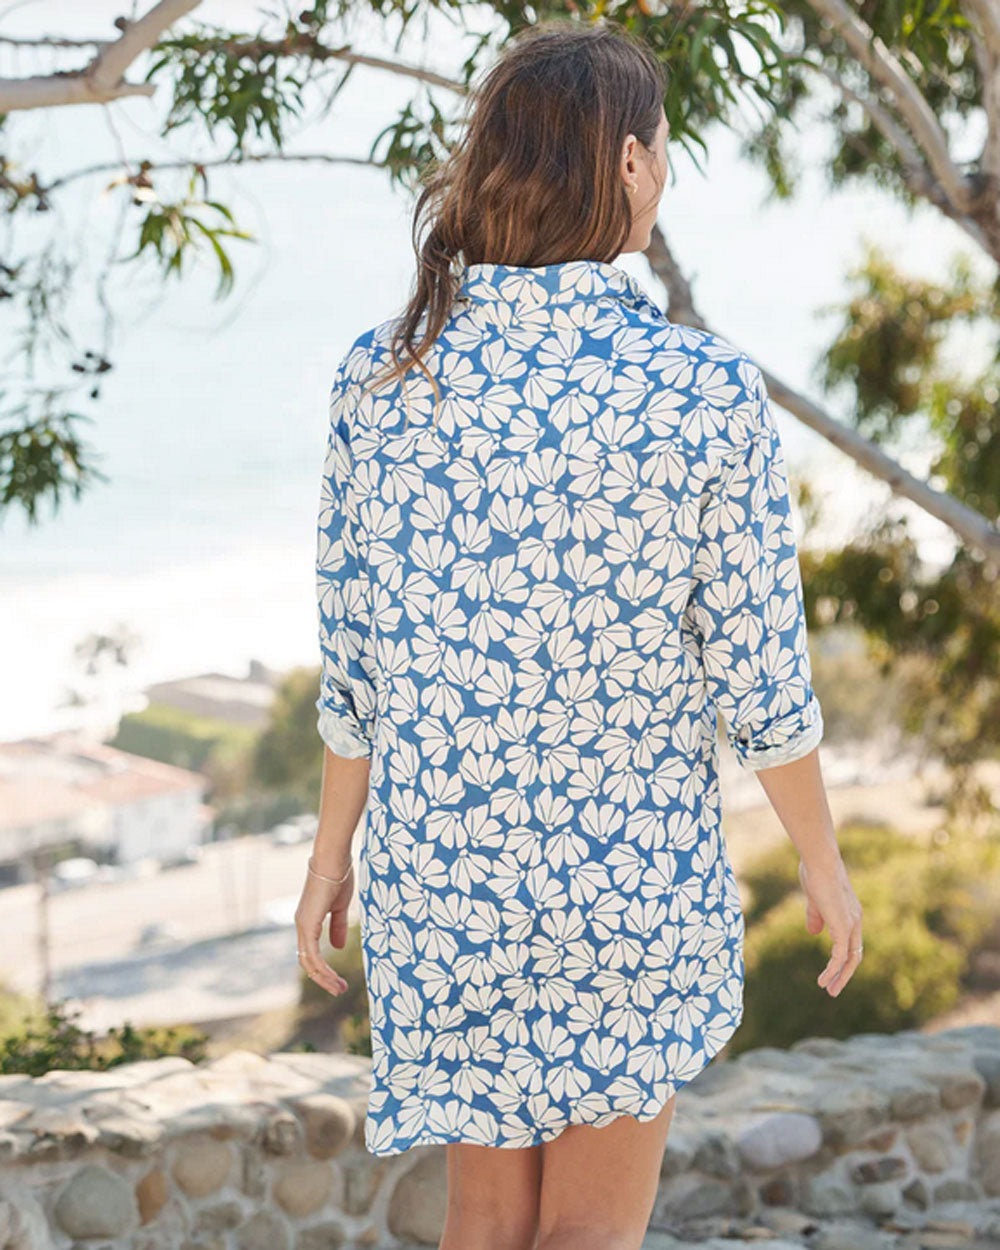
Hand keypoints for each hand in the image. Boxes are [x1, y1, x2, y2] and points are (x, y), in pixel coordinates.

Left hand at [294, 862, 352, 996]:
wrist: (333, 860)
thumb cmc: (338, 877)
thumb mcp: (340, 907)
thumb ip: (337, 927)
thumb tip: (337, 948)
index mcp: (309, 921)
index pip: (311, 952)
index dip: (323, 968)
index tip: (337, 979)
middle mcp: (302, 925)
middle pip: (308, 961)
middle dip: (323, 978)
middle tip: (338, 990)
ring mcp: (303, 925)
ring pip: (309, 962)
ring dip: (324, 978)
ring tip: (339, 989)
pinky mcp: (308, 924)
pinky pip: (313, 954)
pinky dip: (323, 969)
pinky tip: (334, 977)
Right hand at [798, 856, 863, 997]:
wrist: (820, 861)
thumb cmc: (815, 873)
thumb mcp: (815, 899)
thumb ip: (816, 917)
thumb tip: (814, 933)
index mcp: (850, 914)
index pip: (851, 943)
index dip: (842, 959)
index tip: (831, 971)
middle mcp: (855, 921)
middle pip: (855, 955)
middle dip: (844, 974)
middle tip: (833, 990)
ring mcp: (851, 925)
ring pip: (849, 959)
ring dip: (839, 977)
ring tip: (828, 990)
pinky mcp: (842, 927)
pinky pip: (839, 956)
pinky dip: (832, 971)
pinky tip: (822, 980)